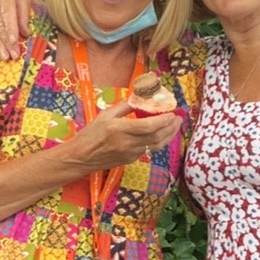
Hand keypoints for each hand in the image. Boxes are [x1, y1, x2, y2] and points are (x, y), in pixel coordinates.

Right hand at [68, 99, 182, 170]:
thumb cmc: (90, 134)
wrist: (81, 157)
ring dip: (168, 136)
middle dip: (170, 128)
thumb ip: (124, 107)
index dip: (163, 121)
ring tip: (175, 126)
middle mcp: (127, 143)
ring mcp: (130, 154)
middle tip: (178, 118)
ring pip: (156, 146)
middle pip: (156, 137)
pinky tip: (161, 134)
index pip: (148, 126)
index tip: (172, 113)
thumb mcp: (105, 115)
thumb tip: (140, 98)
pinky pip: (148, 150)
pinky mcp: (131, 160)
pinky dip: (158, 142)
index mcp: (120, 129)